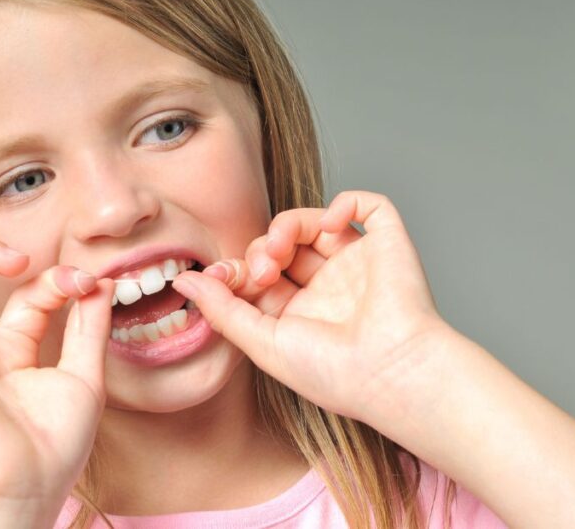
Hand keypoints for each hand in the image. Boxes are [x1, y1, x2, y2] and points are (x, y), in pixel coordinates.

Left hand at [171, 190, 450, 424]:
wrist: (391, 373)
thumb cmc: (334, 372)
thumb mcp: (263, 344)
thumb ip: (222, 310)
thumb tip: (182, 281)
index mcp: (301, 314)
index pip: (259, 275)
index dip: (237, 268)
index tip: (220, 277)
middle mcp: (329, 287)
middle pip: (282, 245)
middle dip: (260, 249)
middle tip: (261, 269)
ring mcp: (359, 264)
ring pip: (316, 222)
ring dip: (287, 225)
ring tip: (280, 248)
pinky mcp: (388, 245)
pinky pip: (369, 206)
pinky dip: (346, 202)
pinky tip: (329, 222)